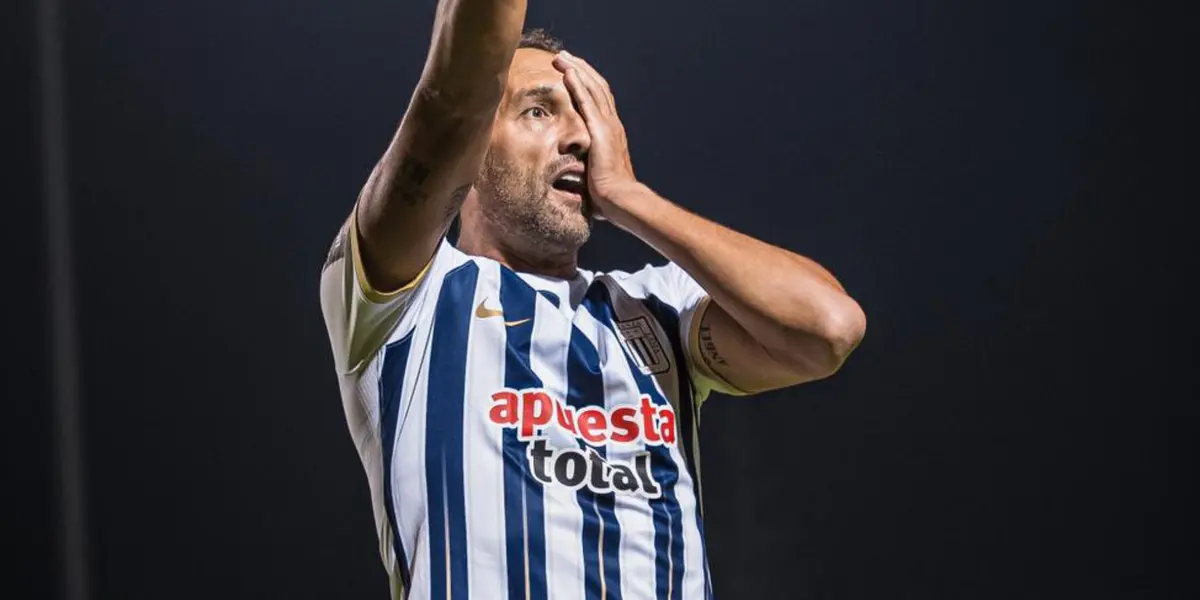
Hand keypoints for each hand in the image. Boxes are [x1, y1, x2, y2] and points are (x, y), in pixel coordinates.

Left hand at [552, 51, 636, 217]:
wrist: (620, 199)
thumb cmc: (608, 196)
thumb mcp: (595, 175)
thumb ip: (586, 167)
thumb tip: (571, 174)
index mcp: (611, 133)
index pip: (600, 100)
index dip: (587, 84)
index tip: (573, 72)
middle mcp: (612, 124)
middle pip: (597, 87)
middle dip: (581, 69)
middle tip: (565, 56)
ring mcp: (608, 126)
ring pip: (593, 88)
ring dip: (577, 70)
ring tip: (562, 57)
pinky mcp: (600, 131)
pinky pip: (587, 102)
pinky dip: (578, 84)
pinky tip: (568, 72)